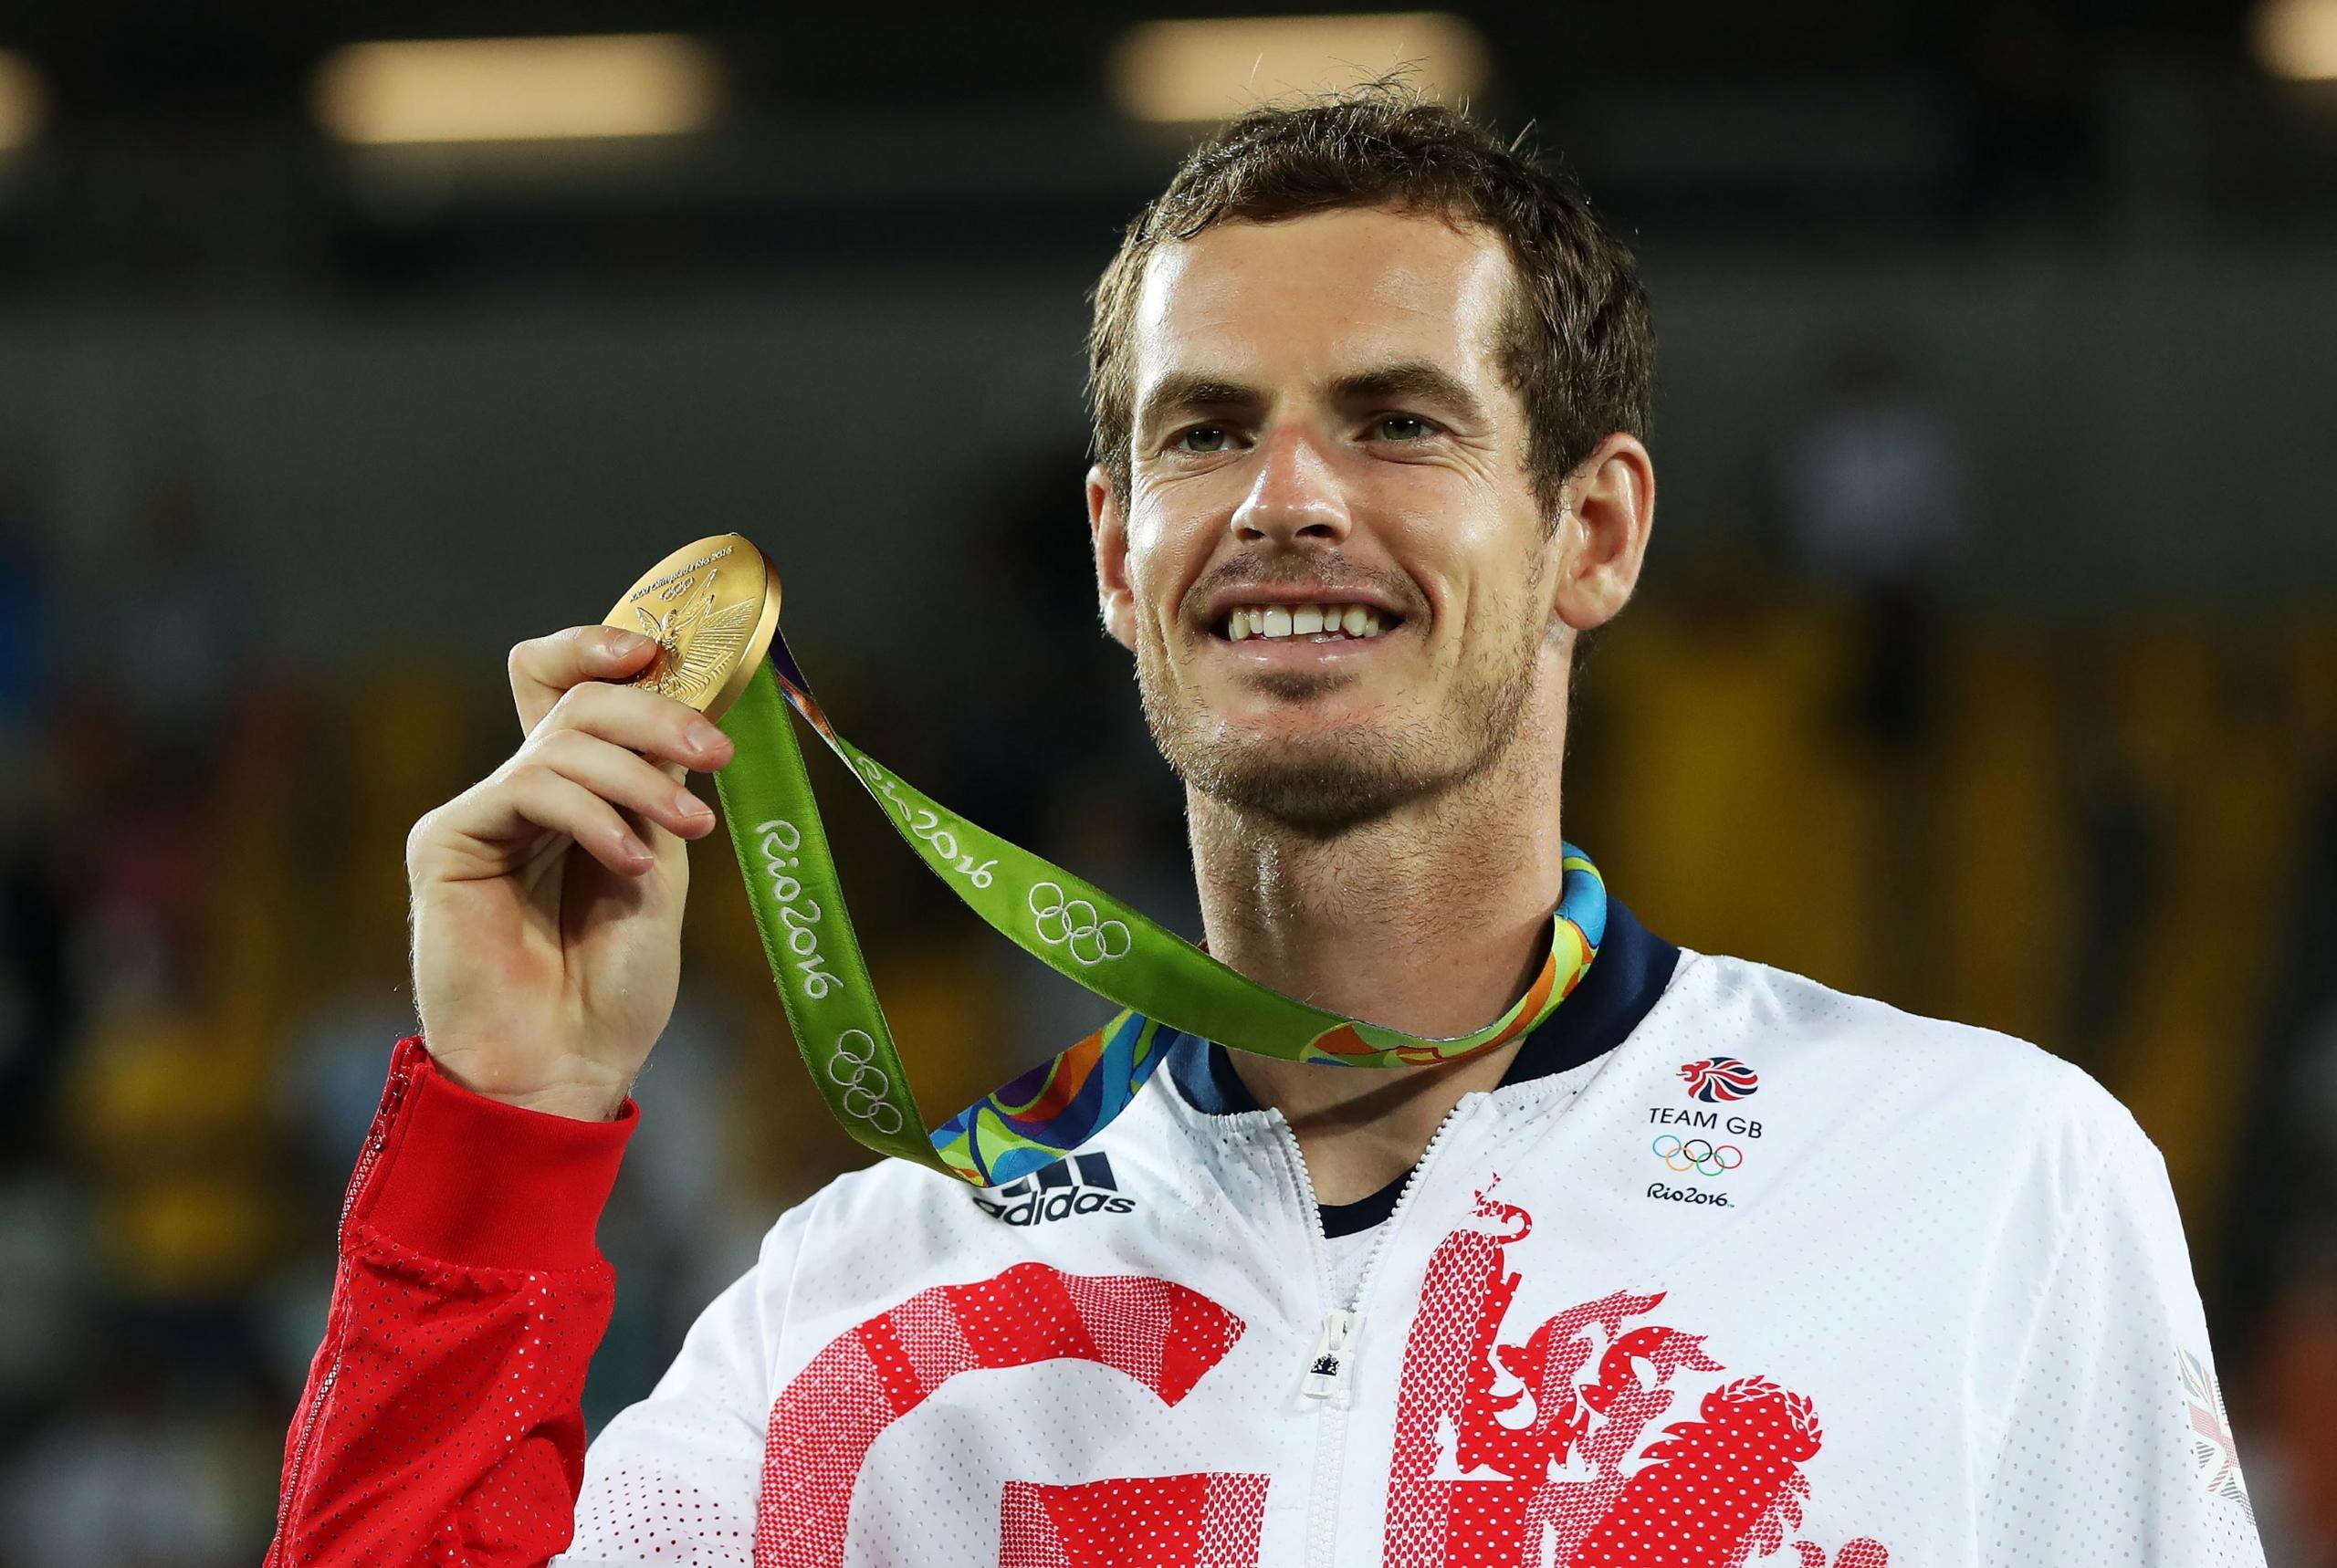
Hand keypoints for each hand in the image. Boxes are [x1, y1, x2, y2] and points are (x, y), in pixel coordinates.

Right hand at [405, 626, 735, 1119]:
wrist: (567, 1067)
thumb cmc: (612, 986)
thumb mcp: (656, 868)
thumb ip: (657, 788)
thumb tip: (685, 705)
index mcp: (572, 793)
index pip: (570, 684)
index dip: (605, 648)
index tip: (664, 652)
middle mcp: (522, 792)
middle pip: (576, 699)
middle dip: (653, 713)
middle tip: (713, 754)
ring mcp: (482, 814)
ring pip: (562, 740)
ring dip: (639, 779)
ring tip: (685, 832)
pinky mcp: (447, 841)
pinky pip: (529, 787)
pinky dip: (592, 816)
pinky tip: (628, 864)